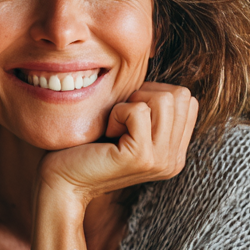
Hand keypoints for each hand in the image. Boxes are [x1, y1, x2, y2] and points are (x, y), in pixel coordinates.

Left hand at [38, 82, 198, 201]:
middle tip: (120, 119)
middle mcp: (174, 160)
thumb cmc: (88, 148)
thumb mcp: (128, 127)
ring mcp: (161, 160)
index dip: (154, 94)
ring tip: (114, 126)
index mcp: (175, 152)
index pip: (187, 100)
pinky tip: (107, 133)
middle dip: (145, 95)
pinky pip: (139, 110)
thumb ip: (152, 109)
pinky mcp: (141, 157)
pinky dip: (117, 112)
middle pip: (180, 95)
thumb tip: (159, 68)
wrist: (62, 182)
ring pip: (165, 99)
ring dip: (131, 104)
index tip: (128, 114)